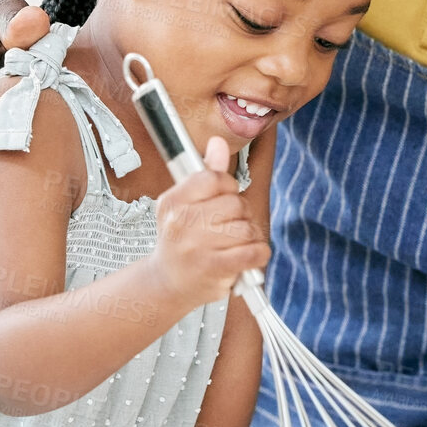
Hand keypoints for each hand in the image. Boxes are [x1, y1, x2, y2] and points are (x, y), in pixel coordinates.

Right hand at [149, 136, 269, 307]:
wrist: (167, 284)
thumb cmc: (181, 240)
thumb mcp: (185, 205)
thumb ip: (206, 175)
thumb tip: (218, 142)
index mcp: (173, 201)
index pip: (213, 178)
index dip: (228, 186)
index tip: (224, 197)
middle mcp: (180, 222)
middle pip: (235, 203)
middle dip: (241, 214)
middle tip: (229, 226)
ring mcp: (196, 247)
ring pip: (246, 228)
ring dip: (249, 236)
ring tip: (234, 244)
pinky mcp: (214, 269)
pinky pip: (253, 251)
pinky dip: (259, 253)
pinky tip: (250, 255)